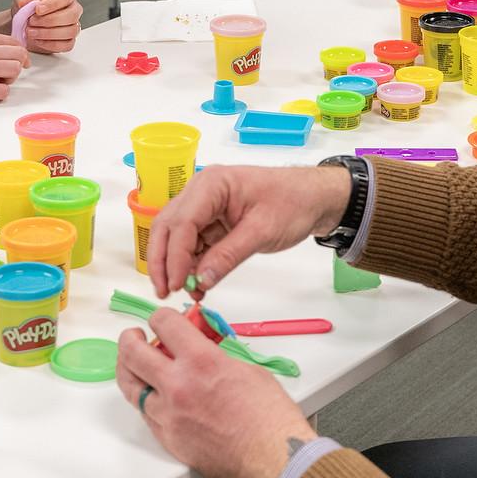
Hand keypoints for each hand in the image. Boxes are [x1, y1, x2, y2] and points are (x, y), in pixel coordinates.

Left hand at [13, 0, 80, 53]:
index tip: (38, 9)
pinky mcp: (70, 41)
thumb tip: (25, 2)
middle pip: (72, 15)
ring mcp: (74, 26)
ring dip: (48, 33)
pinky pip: (66, 45)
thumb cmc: (29, 9)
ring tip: (31, 32)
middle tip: (32, 22)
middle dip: (50, 20)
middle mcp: (74, 9)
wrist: (25, 26)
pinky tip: (37, 40)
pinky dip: (50, 44)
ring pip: (70, 31)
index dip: (53, 3)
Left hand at [116, 308, 315, 477]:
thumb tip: (206, 355)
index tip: (161, 320)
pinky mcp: (169, 440)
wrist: (274, 460)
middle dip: (130, 339)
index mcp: (201, 361)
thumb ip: (218, 358)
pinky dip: (147, 401)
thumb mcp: (248, 370)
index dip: (160, 317)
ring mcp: (169, 416)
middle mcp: (177, 386)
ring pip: (131, 387)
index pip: (164, 324)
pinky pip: (146, 415)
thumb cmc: (270, 419)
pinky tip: (153, 396)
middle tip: (135, 337)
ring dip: (131, 371)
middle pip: (132, 353)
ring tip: (135, 365)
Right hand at [148, 164, 349, 298]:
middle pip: (168, 227)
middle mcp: (202, 192)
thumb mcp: (262, 231)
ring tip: (186, 293)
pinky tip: (198, 285)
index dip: (175, 255)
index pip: (182, 222)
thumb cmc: (293, 203)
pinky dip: (192, 265)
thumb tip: (201, 280)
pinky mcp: (212, 222)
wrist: (313, 198)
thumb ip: (229, 256)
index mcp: (212, 184)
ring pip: (176, 238)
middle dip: (163, 261)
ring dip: (176, 266)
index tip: (177, 284)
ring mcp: (205, 206)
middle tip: (165, 292)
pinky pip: (193, 244)